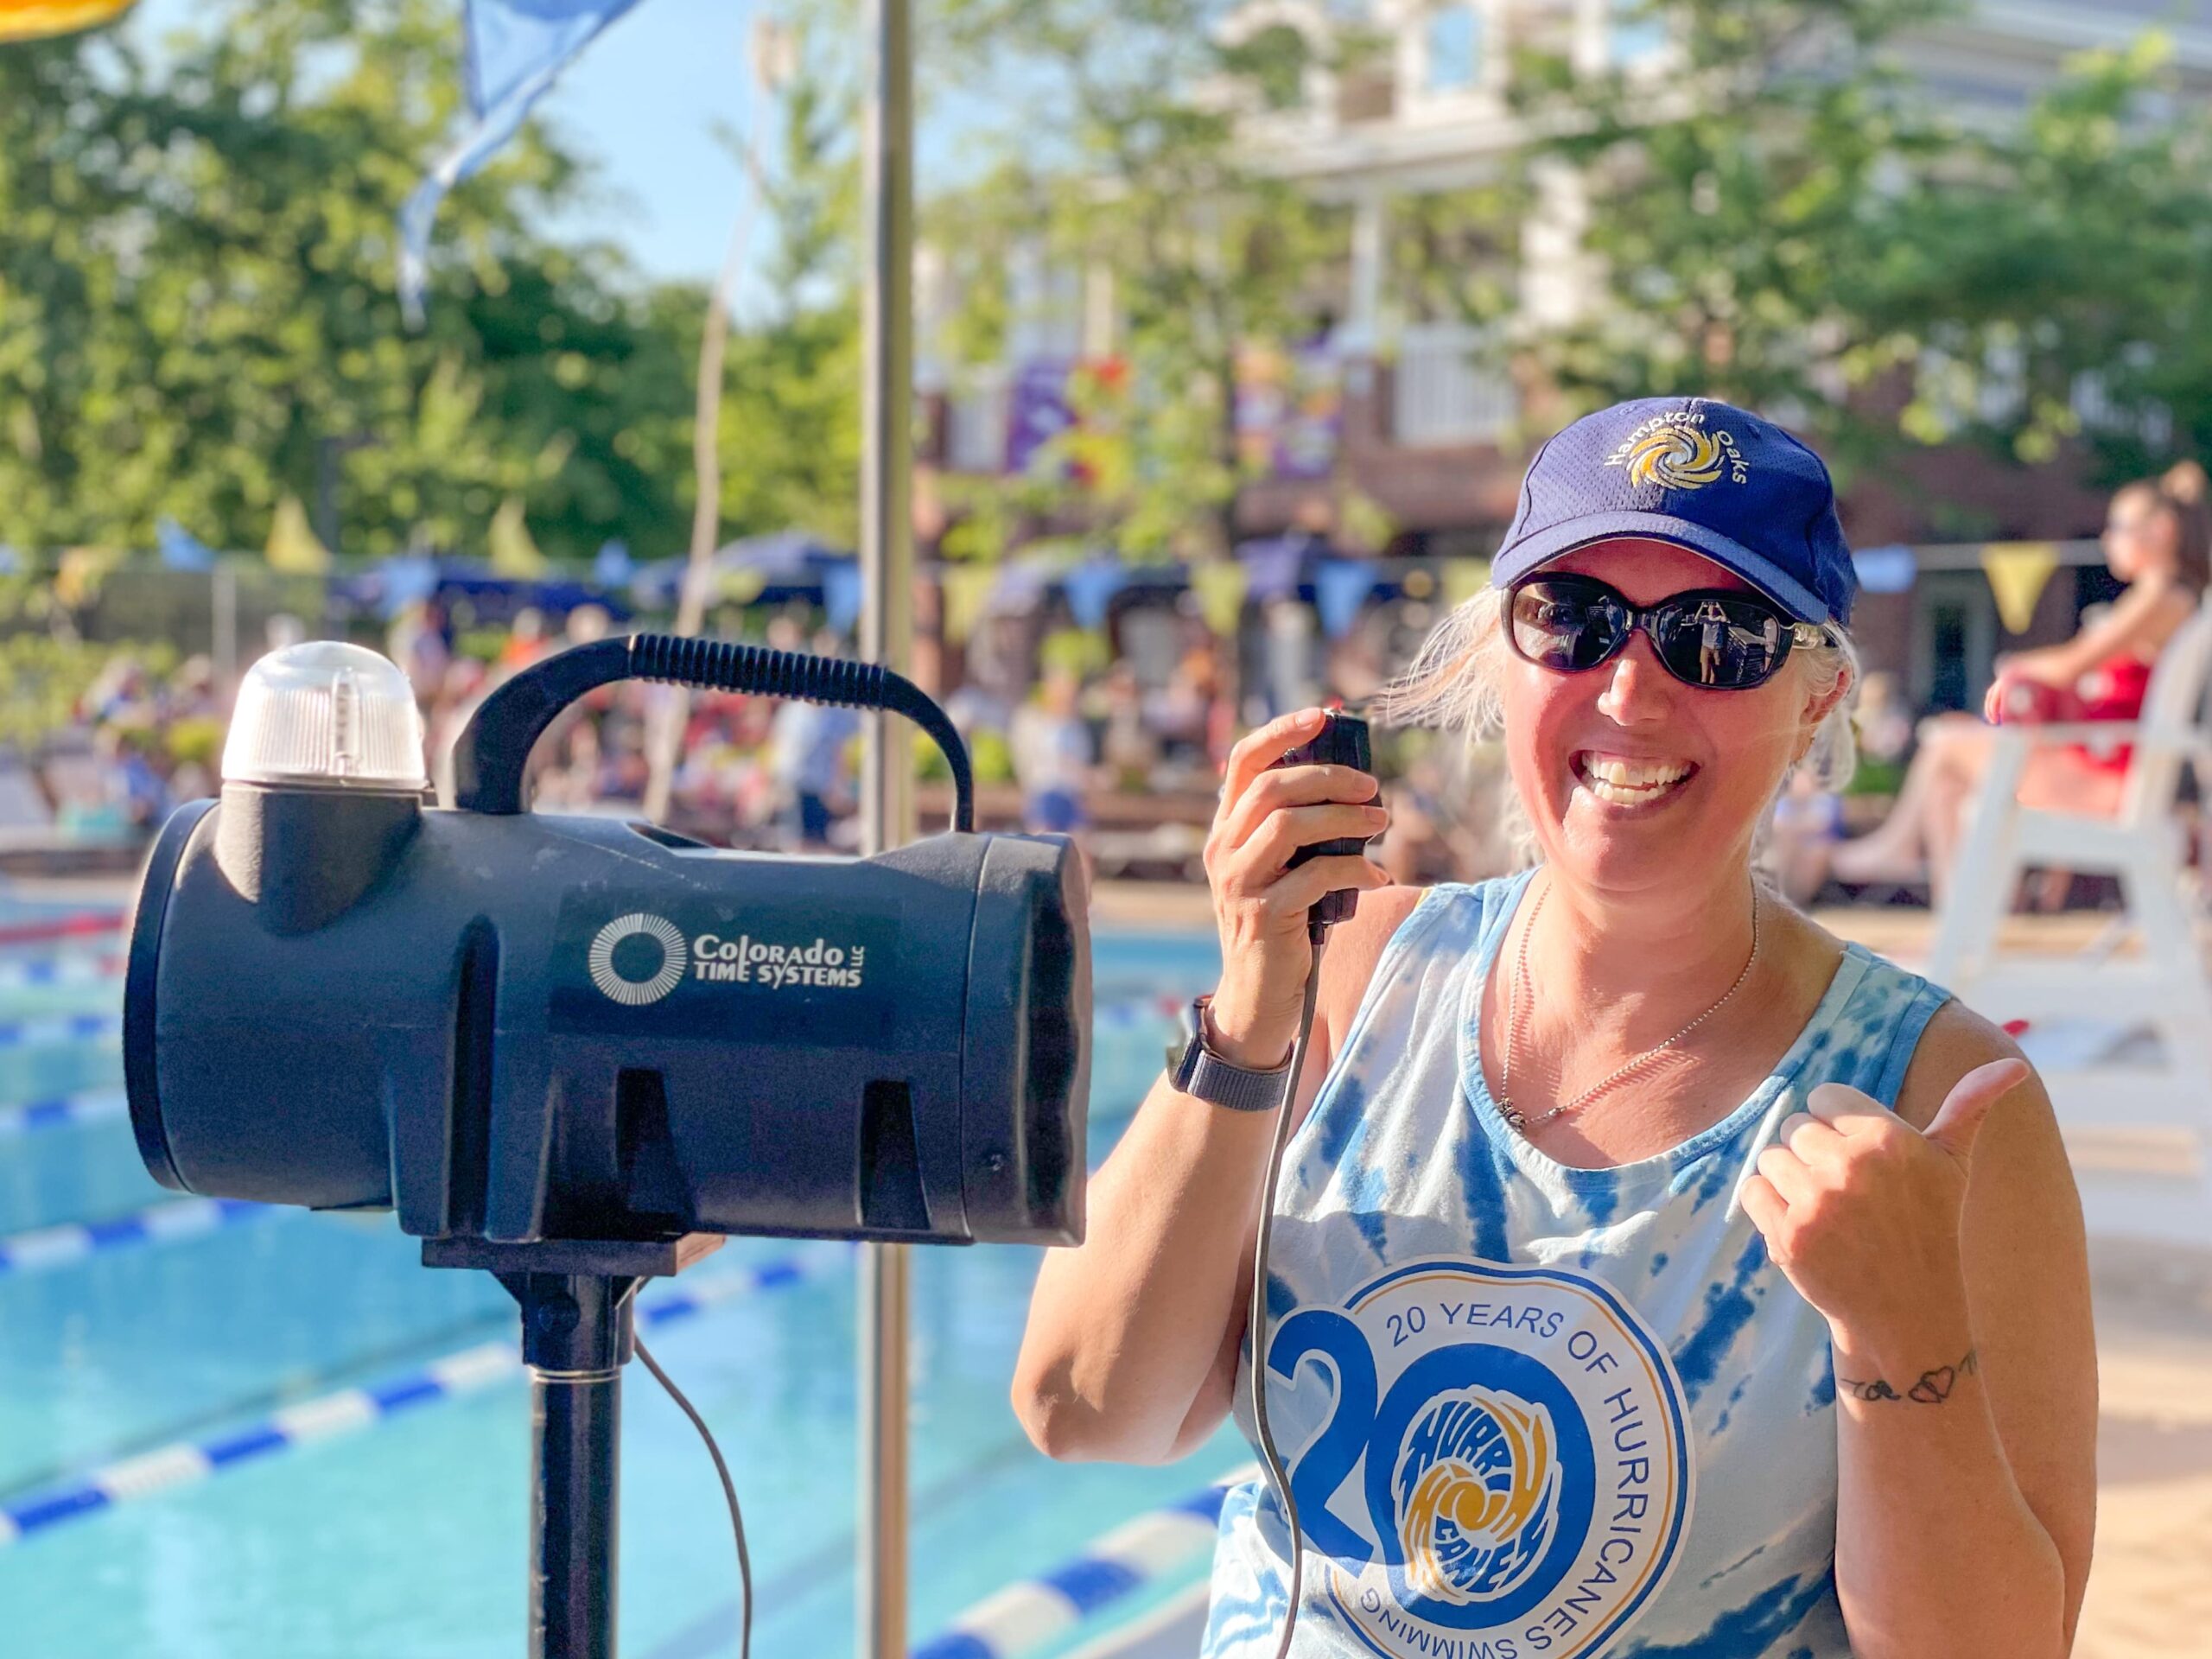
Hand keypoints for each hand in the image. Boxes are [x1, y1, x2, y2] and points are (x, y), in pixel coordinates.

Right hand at [1201, 708, 1389, 1067]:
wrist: (1257, 996)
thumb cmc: (1282, 923)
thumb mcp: (1282, 866)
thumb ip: (1298, 827)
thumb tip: (1352, 783)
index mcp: (1227, 829)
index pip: (1242, 761)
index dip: (1282, 731)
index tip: (1324, 717)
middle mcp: (1224, 849)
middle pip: (1270, 787)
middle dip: (1328, 777)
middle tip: (1372, 786)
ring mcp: (1239, 882)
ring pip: (1288, 823)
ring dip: (1344, 817)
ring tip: (1382, 820)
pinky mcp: (1264, 914)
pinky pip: (1314, 874)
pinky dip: (1353, 867)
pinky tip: (1377, 874)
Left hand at [1740, 1060, 2028, 1353]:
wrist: (1909, 1312)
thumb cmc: (1931, 1228)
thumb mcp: (1953, 1165)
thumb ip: (1970, 1106)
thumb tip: (2014, 1065)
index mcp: (1888, 1138)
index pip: (1824, 1096)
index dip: (1837, 1124)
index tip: (1861, 1157)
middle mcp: (1851, 1165)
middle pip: (1794, 1125)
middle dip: (1813, 1153)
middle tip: (1847, 1190)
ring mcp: (1817, 1202)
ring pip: (1769, 1157)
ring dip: (1789, 1181)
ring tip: (1828, 1210)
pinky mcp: (1788, 1235)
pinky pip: (1752, 1190)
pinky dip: (1768, 1207)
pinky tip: (1805, 1227)